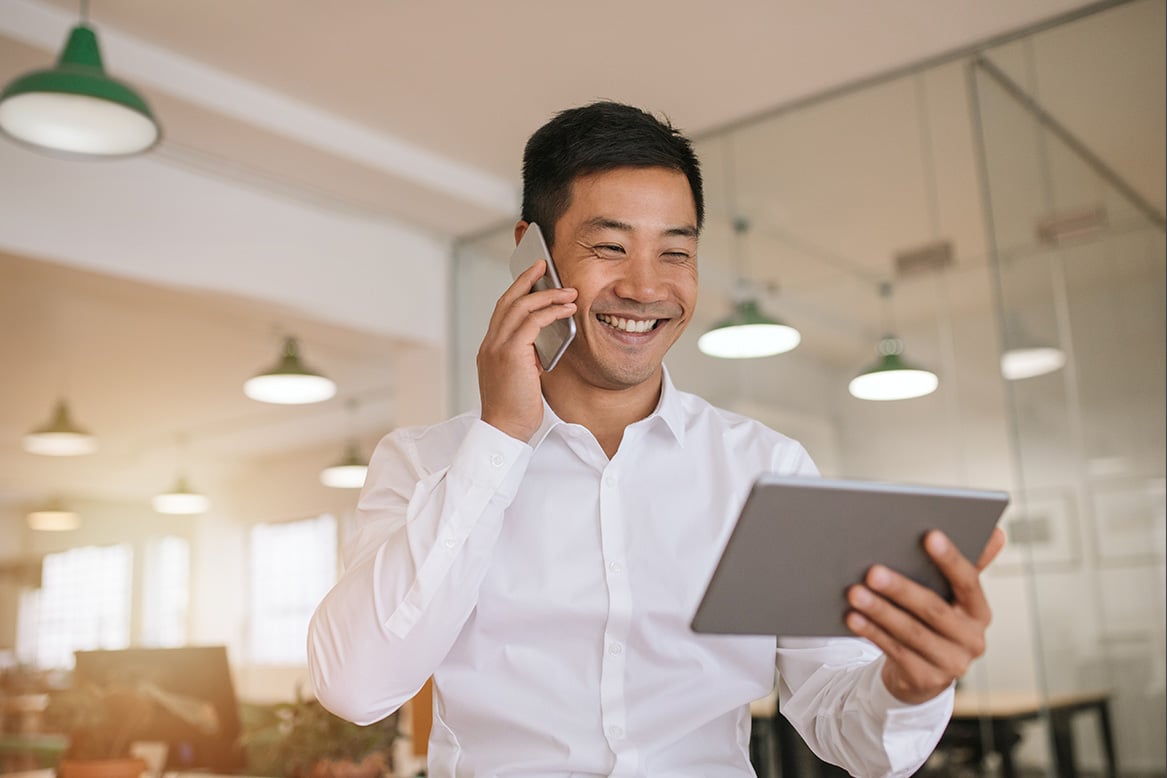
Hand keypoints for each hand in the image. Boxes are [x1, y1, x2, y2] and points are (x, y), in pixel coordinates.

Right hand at [477, 259, 576, 441]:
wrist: (504, 430)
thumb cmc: (515, 409)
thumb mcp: (521, 377)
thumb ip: (527, 357)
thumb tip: (542, 345)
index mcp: (491, 348)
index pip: (503, 311)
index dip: (517, 291)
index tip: (532, 279)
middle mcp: (490, 343)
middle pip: (507, 300)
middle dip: (527, 279)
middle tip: (544, 265)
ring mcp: (497, 347)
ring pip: (520, 307)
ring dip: (547, 295)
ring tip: (568, 292)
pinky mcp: (510, 353)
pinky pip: (531, 322)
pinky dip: (550, 312)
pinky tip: (566, 310)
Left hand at [844, 526, 1006, 704]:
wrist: (922, 674)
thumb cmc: (933, 621)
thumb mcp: (951, 596)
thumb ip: (967, 566)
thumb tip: (997, 533)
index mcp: (979, 612)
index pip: (969, 582)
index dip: (950, 559)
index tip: (929, 535)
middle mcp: (972, 640)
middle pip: (933, 609)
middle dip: (901, 589)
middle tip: (872, 571)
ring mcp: (951, 663)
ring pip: (911, 632)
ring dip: (880, 611)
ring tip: (854, 592)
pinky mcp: (926, 679)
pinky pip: (895, 651)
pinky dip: (872, 632)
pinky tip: (852, 617)